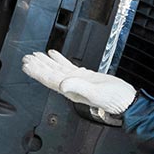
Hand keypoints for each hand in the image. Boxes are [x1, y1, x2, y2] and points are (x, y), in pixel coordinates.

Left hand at [21, 49, 136, 121]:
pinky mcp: (86, 76)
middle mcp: (72, 86)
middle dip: (38, 66)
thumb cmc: (115, 99)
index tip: (28, 65)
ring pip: (57, 69)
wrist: (126, 100)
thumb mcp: (96, 93)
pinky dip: (59, 59)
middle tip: (27, 58)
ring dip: (46, 62)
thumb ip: (79, 87)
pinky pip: (68, 66)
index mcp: (72, 90)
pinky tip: (54, 54)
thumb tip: (62, 84)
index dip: (37, 72)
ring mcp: (78, 81)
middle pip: (50, 74)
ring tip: (36, 55)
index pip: (49, 79)